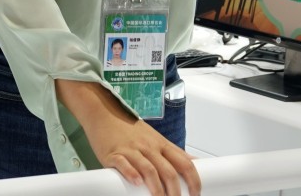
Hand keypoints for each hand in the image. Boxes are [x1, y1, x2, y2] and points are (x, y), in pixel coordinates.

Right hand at [56, 80, 199, 195]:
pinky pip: (124, 164)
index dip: (193, 180)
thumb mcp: (156, 138)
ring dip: (156, 188)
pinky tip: (136, 182)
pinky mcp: (114, 153)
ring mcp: (132, 150)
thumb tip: (194, 162)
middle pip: (168, 170)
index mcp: (161, 144)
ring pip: (149, 169)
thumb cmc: (129, 128)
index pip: (184, 163)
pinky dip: (131, 173)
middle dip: (175, 191)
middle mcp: (149, 147)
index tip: (196, 193)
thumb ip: (174, 152)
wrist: (104, 113)